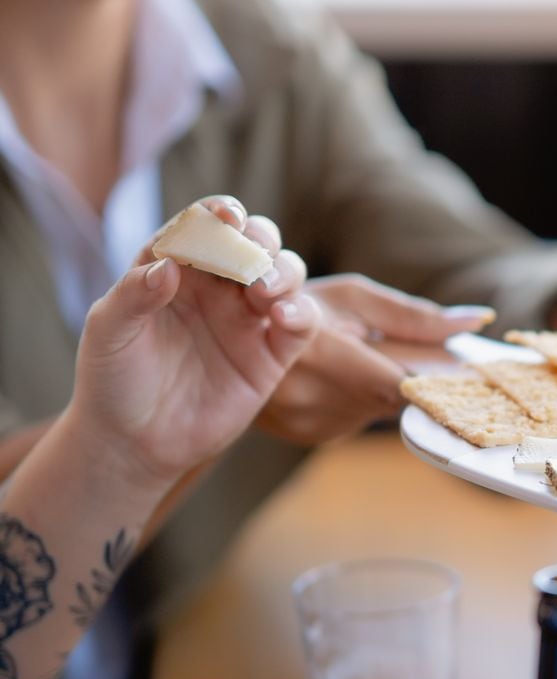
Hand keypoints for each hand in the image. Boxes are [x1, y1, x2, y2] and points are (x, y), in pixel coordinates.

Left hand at [67, 197, 317, 493]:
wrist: (135, 441)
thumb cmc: (112, 380)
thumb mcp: (109, 332)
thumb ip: (133, 295)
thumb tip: (169, 265)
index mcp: (175, 269)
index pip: (203, 226)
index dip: (218, 214)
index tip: (224, 215)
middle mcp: (217, 288)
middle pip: (253, 242)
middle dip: (260, 236)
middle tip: (253, 248)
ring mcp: (247, 320)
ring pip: (284, 274)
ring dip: (282, 271)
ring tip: (263, 289)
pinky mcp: (272, 355)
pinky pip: (300, 323)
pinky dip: (301, 313)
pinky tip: (283, 318)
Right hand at [253, 273, 494, 445]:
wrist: (222, 337)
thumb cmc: (291, 298)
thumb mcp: (352, 296)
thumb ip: (416, 317)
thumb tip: (477, 322)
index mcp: (319, 351)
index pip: (401, 384)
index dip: (437, 383)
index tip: (470, 375)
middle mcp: (307, 395)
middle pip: (394, 400)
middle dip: (413, 380)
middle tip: (421, 357)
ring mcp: (304, 421)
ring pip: (377, 412)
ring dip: (383, 390)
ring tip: (361, 360)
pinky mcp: (307, 434)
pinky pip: (355, 420)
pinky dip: (359, 402)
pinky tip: (341, 378)